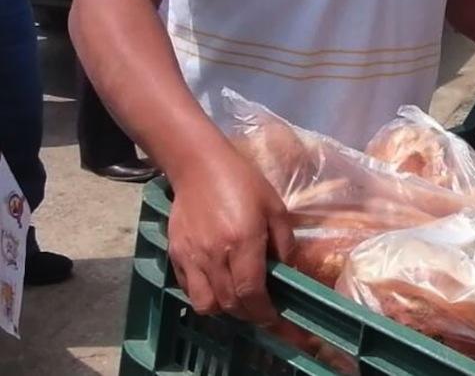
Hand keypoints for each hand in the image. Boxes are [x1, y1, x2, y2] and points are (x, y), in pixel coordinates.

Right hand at [167, 152, 294, 323]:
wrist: (199, 166)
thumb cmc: (243, 183)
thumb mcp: (275, 207)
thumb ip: (283, 242)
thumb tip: (288, 272)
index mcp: (243, 242)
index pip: (251, 293)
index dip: (264, 312)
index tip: (275, 318)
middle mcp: (215, 255)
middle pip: (230, 304)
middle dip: (249, 314)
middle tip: (260, 310)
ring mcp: (192, 257)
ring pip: (205, 304)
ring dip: (224, 310)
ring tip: (237, 299)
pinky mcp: (175, 255)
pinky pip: (188, 289)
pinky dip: (204, 295)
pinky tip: (217, 283)